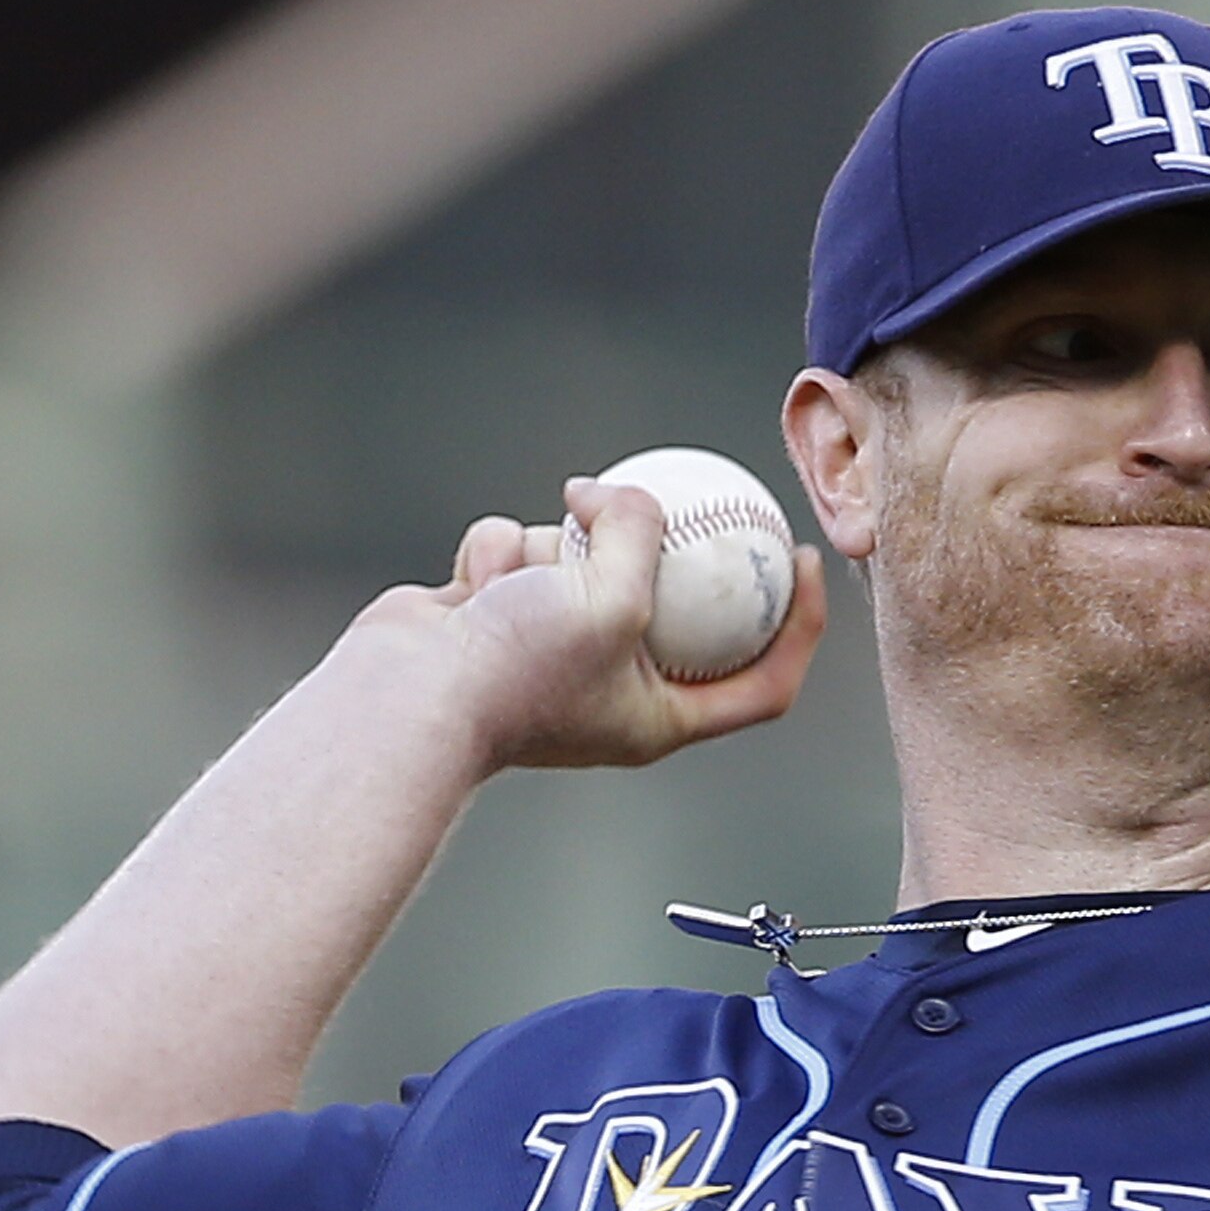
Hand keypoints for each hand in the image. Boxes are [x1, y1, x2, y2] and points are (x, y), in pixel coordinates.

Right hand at [354, 478, 831, 774]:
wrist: (404, 699)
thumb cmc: (516, 670)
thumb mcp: (612, 598)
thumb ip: (639, 533)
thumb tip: (622, 492)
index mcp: (661, 718)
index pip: (762, 682)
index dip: (799, 628)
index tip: (805, 558)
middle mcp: (613, 688)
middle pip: (674, 607)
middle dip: (664, 553)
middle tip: (692, 494)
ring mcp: (554, 648)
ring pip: (586, 558)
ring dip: (556, 551)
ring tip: (521, 580)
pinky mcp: (502, 612)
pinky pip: (523, 553)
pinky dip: (501, 555)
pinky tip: (472, 585)